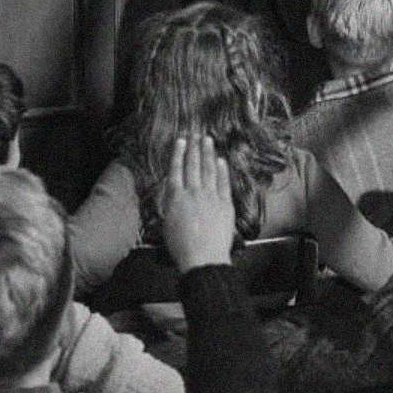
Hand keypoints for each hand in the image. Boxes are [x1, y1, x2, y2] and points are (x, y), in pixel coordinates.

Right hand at [160, 136, 233, 272]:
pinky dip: (222, 170)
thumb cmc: (181, 247)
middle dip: (194, 148)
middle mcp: (193, 193)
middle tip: (195, 134)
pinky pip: (224, 183)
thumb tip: (172, 191)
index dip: (179, 153)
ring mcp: (211, 197)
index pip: (176, 169)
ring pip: (209, 170)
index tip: (181, 141)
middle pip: (193, 165)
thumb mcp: (167, 223)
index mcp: (176, 197)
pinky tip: (221, 160)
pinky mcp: (225, 204)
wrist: (203, 258)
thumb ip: (170, 204)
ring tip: (208, 140)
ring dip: (208, 153)